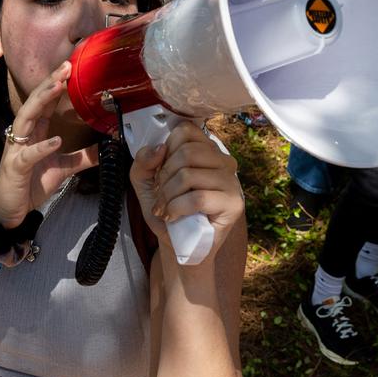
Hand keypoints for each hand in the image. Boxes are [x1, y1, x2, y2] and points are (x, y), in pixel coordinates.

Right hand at [0, 60, 99, 228]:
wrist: (9, 211)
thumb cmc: (30, 185)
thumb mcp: (62, 169)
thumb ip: (82, 157)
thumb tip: (107, 149)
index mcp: (34, 132)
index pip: (44, 103)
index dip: (56, 85)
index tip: (70, 67)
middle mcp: (24, 135)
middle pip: (35, 102)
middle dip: (49, 83)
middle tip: (65, 66)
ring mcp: (17, 150)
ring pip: (26, 119)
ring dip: (41, 101)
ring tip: (58, 87)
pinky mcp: (15, 168)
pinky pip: (28, 155)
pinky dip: (42, 147)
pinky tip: (55, 140)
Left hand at [129, 121, 242, 256]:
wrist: (177, 246)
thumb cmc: (167, 211)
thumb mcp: (146, 183)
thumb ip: (144, 161)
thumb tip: (158, 148)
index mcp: (206, 150)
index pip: (185, 131)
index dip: (166, 151)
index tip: (162, 172)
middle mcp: (223, 161)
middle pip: (186, 152)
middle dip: (164, 176)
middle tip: (162, 196)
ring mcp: (231, 181)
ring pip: (189, 174)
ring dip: (168, 195)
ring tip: (166, 208)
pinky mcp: (233, 203)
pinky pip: (198, 197)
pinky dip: (177, 208)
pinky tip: (173, 216)